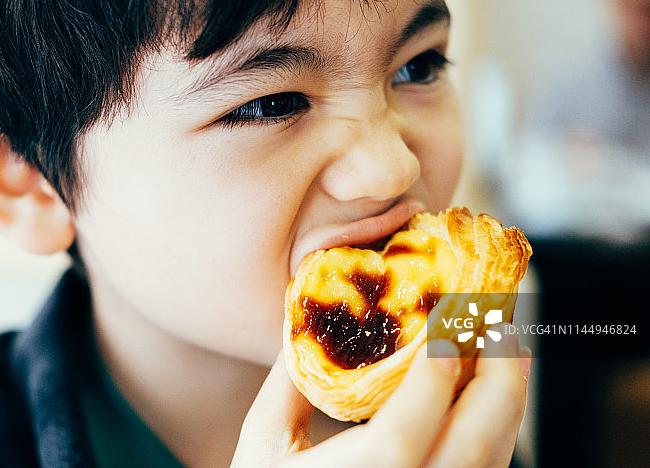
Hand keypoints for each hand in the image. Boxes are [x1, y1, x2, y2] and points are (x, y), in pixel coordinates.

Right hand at [232, 327, 531, 467]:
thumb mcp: (264, 441)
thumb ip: (290, 380)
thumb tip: (312, 318)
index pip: (411, 421)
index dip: (437, 367)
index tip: (449, 319)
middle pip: (475, 442)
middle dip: (497, 375)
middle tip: (498, 323)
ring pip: (493, 460)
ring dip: (507, 401)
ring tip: (506, 352)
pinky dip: (498, 432)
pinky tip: (490, 403)